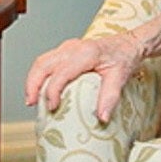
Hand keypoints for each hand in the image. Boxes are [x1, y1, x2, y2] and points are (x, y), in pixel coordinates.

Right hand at [24, 34, 143, 123]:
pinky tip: (41, 89)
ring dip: (33, 80)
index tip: (53, 107)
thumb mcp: (120, 77)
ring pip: (41, 61)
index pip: (60, 72)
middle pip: (43, 64)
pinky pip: (46, 61)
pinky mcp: (65, 50)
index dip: (53, 91)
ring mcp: (67, 47)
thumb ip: (110, 97)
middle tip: (31, 103)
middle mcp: (72, 48)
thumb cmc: (124, 58)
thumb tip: (102, 117)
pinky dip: (39, 75)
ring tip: (32, 99)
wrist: (129, 44)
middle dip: (33, 84)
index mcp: (85, 53)